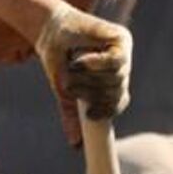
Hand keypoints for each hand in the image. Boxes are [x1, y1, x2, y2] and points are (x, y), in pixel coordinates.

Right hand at [35, 3, 131, 127]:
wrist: (48, 29)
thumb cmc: (56, 58)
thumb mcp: (65, 89)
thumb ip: (73, 113)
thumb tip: (75, 145)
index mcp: (112, 81)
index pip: (119, 102)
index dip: (107, 110)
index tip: (91, 116)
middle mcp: (122, 67)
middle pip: (117, 91)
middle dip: (92, 92)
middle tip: (72, 84)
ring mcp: (124, 51)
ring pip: (117, 78)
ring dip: (91, 78)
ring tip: (73, 68)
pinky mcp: (122, 38)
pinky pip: (116, 61)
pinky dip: (98, 63)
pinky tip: (82, 60)